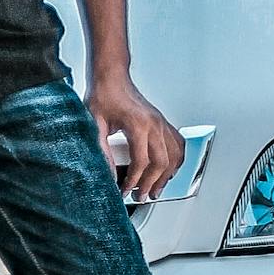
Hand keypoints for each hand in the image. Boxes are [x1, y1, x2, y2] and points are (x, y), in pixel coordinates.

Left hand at [87, 71, 184, 203]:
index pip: (141, 162)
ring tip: (156, 189)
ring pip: (174, 155)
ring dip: (167, 175)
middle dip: (152, 183)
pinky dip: (177, 159)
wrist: (112, 78)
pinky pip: (178, 144)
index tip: (125, 190)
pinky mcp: (162, 122)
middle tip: (142, 196)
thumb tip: (108, 174)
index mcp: (138, 124)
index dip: (134, 181)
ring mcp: (161, 122)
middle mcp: (154, 124)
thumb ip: (102, 151)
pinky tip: (169, 170)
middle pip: (161, 162)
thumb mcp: (95, 125)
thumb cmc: (103, 96)